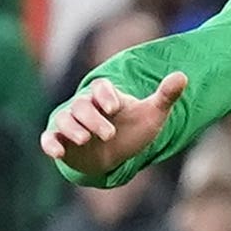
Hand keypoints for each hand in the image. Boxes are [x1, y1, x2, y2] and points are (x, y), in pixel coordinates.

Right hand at [43, 71, 186, 178]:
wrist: (116, 154)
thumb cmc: (133, 130)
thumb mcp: (152, 114)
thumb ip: (165, 96)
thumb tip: (182, 75)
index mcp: (106, 97)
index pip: (100, 87)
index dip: (104, 95)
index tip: (114, 107)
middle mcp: (85, 108)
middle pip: (81, 105)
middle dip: (93, 118)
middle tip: (109, 134)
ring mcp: (71, 124)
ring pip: (64, 119)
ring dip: (72, 128)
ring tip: (85, 139)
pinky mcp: (61, 141)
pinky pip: (49, 138)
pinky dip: (50, 143)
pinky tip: (57, 153)